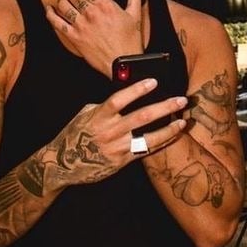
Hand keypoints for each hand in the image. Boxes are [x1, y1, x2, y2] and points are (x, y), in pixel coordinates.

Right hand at [43, 78, 187, 191]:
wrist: (63, 165)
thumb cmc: (76, 134)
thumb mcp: (86, 115)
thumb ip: (106, 106)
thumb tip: (129, 93)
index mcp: (98, 117)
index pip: (119, 100)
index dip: (136, 90)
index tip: (154, 81)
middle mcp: (108, 132)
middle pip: (140, 117)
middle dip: (164, 108)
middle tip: (181, 100)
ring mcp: (116, 148)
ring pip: (148, 137)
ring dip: (168, 128)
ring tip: (183, 120)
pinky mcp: (122, 161)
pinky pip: (146, 150)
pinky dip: (162, 141)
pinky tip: (173, 134)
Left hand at [45, 0, 143, 75]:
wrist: (124, 64)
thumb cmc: (130, 41)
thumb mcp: (135, 14)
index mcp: (105, 4)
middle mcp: (91, 13)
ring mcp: (81, 25)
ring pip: (63, 5)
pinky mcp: (74, 38)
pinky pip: (57, 22)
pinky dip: (50, 14)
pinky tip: (49, 9)